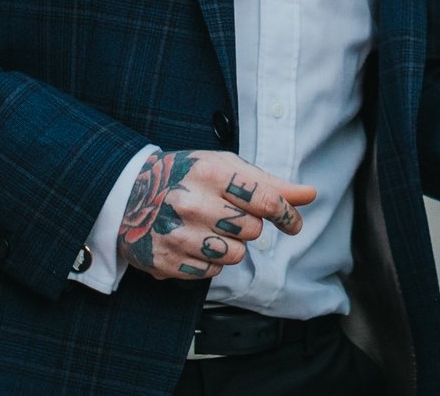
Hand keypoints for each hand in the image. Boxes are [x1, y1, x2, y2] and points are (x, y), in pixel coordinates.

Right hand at [117, 148, 317, 279]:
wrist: (129, 192)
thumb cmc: (189, 176)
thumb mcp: (226, 167)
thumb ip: (269, 183)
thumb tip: (310, 195)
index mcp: (212, 173)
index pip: (266, 201)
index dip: (287, 214)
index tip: (293, 223)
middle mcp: (193, 203)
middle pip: (253, 231)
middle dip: (249, 225)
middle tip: (227, 214)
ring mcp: (176, 233)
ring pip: (234, 255)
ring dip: (230, 245)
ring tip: (209, 228)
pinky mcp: (165, 260)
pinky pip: (211, 271)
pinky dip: (210, 260)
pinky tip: (194, 242)